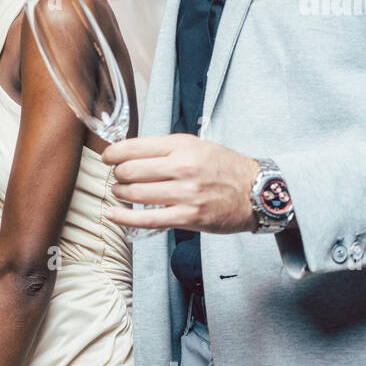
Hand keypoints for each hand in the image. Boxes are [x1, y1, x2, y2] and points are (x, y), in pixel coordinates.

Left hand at [102, 134, 259, 233]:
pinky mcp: (188, 217)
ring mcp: (185, 194)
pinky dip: (124, 218)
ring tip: (121, 192)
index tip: (107, 157)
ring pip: (135, 194)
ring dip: (120, 193)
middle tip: (117, 176)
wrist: (257, 192)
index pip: (134, 147)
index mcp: (183, 145)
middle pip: (130, 170)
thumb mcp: (197, 146)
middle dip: (116, 174)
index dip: (113, 153)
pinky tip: (112, 214)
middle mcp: (183, 167)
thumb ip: (166, 148)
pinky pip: (146, 219)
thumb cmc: (226, 169)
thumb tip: (130, 152)